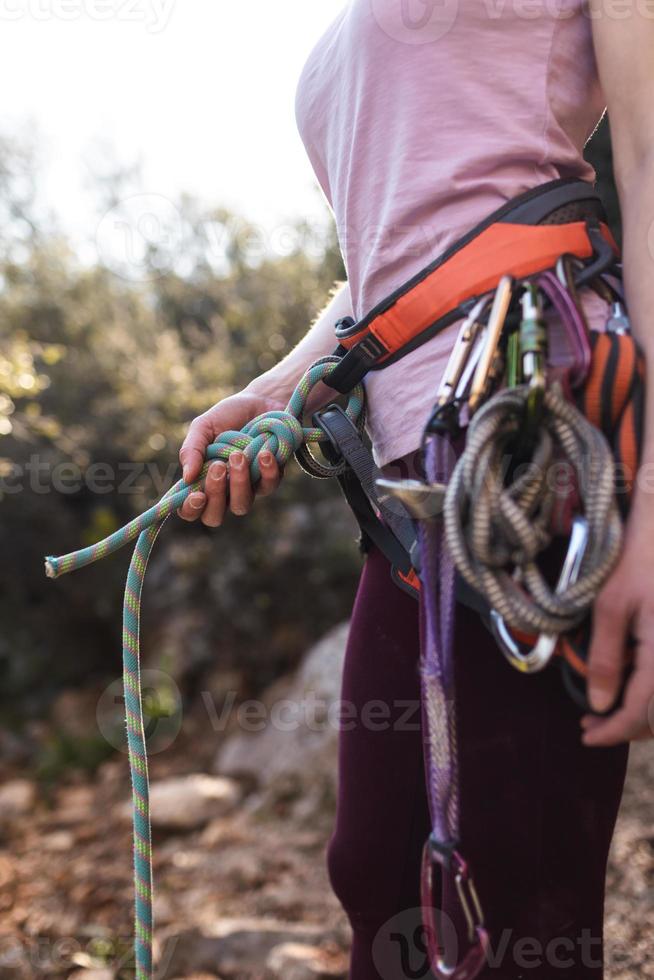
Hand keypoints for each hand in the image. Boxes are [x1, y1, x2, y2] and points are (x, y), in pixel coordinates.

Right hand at [177, 388, 285, 526]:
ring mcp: (248, 488)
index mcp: (202, 480)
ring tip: (239, 454)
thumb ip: (191, 449)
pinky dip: (266, 471)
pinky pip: (268, 487)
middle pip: (214, 517)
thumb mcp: (204, 426)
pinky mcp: (270, 480)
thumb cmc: (228, 416)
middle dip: (215, 495)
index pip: (190, 510)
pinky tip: (265, 453)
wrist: (261, 401)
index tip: (197, 494)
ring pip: (241, 505)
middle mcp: (223, 490)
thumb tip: (187, 477)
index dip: (190, 510)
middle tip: (218, 466)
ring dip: (239, 482)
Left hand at [582, 501, 653, 745]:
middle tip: (590, 724)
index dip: (614, 731)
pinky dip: (651, 693)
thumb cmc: (637, 562)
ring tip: (605, 709)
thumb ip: (605, 659)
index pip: (642, 711)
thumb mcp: (611, 607)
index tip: (587, 736)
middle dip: (627, 726)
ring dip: (641, 712)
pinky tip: (627, 684)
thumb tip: (599, 704)